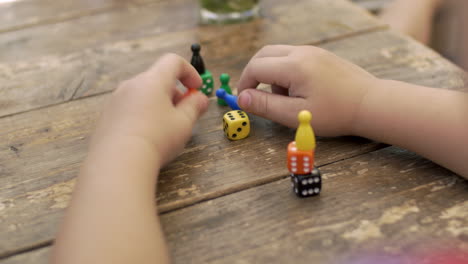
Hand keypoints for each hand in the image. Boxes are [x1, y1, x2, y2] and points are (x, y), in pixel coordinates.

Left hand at [91, 54, 208, 165]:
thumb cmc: (157, 139)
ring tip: (166, 128)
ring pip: (143, 94)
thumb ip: (194, 106)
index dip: (189, 72)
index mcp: (152, 81)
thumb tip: (200, 98)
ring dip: (159, 104)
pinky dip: (143, 114)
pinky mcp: (107, 116)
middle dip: (175, 92)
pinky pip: (130, 108)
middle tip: (184, 113)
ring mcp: (116, 100)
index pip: (173, 61)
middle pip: (157, 78)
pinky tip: (147, 136)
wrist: (119, 162)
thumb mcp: (184, 123)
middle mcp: (131, 85)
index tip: (197, 89)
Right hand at [237, 45, 377, 135]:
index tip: (245, 101)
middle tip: (255, 96)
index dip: (245, 84)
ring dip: (270, 73)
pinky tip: (297, 91)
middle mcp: (301, 52)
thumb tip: (241, 98)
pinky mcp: (320, 55)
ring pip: (277, 54)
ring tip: (282, 98)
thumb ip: (265, 106)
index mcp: (294, 66)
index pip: (255, 67)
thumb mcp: (295, 115)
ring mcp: (312, 51)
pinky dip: (285, 71)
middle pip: (263, 54)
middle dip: (254, 74)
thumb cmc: (336, 113)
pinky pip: (293, 57)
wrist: (371, 103)